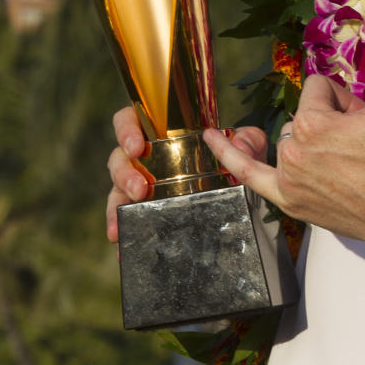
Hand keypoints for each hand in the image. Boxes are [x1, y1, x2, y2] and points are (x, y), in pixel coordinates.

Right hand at [105, 106, 268, 242]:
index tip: (136, 146)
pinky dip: (121, 228)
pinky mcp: (146, 208)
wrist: (245, 187)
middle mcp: (146, 157)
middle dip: (124, 174)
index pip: (131, 121)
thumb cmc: (237, 157)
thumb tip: (241, 146)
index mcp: (161, 132)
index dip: (126, 130)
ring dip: (116, 205)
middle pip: (119, 158)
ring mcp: (143, 183)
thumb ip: (248, 139)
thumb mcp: (247, 144)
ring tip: (122, 222)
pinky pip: (127, 217)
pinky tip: (120, 244)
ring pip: (117, 189)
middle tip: (139, 189)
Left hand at [203, 26, 364, 261]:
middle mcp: (293, 150)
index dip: (346, 100)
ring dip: (312, 142)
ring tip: (347, 159)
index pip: (320, 89)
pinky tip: (209, 136)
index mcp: (314, 123)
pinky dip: (229, 155)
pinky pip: (248, 173)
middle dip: (332, 122)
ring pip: (291, 140)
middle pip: (305, 115)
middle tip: (363, 144)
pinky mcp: (289, 201)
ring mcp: (288, 179)